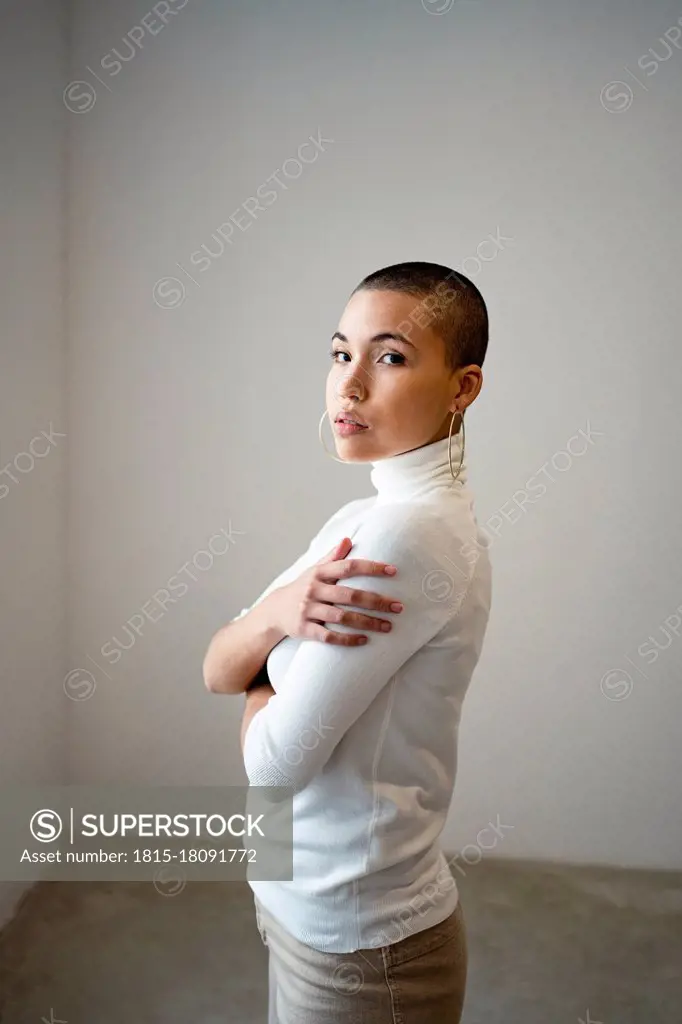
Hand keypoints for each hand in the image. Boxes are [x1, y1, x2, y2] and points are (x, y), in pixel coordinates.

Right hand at [265, 537, 403, 645]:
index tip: (393, 571)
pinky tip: (364, 640)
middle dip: (376, 601)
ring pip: (342, 617)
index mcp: (320, 573)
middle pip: (349, 595)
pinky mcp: (304, 629)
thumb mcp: (315, 570)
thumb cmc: (303, 588)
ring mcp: (308, 610)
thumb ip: (332, 556)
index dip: (371, 568)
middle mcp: (314, 590)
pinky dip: (347, 639)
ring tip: (388, 626)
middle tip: (398, 607)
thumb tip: (348, 539)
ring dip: (367, 622)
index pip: (348, 567)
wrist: (274, 610)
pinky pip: (328, 636)